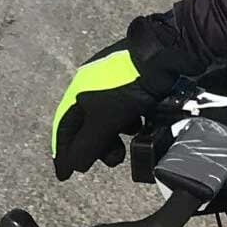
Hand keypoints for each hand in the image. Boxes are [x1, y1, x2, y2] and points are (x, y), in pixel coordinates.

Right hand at [49, 17, 186, 179]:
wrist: (164, 53)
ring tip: (129, 145)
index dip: (63, 152)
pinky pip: (128, 110)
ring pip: (110, 119)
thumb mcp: (105, 119)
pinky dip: (131, 123)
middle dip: (98, 147)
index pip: (65, 127)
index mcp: (79, 90)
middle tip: (113, 159)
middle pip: (88, 126)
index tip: (64, 173)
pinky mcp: (137, 82)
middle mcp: (94, 85)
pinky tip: (142, 128)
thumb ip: (88, 144)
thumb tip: (75, 164)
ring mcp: (116, 82)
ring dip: (116, 137)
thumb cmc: (130, 83)